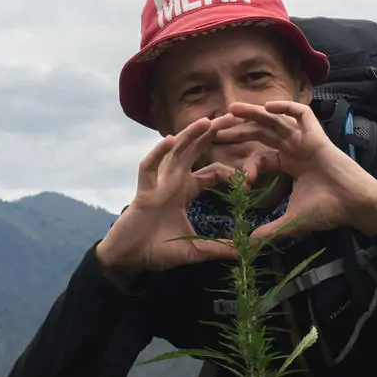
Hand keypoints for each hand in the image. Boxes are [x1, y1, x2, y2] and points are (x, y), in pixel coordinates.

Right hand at [97, 116, 243, 280]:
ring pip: (174, 152)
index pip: (211, 171)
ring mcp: (157, 184)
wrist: (130, 260)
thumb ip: (219, 248)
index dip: (229, 172)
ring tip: (206, 121)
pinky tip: (169, 140)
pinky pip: (148, 168)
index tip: (246, 183)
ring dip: (189, 135)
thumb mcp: (196, 250)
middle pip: (194, 150)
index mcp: (185, 191)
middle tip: (232, 116)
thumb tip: (246, 252)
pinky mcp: (143, 192)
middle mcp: (172, 182)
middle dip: (211, 133)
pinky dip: (157, 153)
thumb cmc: (159, 250)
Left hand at [213, 100, 376, 242]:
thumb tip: (248, 245)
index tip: (237, 179)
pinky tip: (268, 107)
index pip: (261, 155)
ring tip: (233, 108)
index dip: (245, 162)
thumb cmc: (329, 211)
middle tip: (218, 128)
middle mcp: (296, 149)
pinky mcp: (318, 136)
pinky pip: (303, 114)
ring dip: (255, 113)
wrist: (356, 206)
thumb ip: (269, 230)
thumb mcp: (292, 222)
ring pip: (277, 120)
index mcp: (290, 165)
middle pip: (263, 133)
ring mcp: (306, 141)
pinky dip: (287, 108)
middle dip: (241, 129)